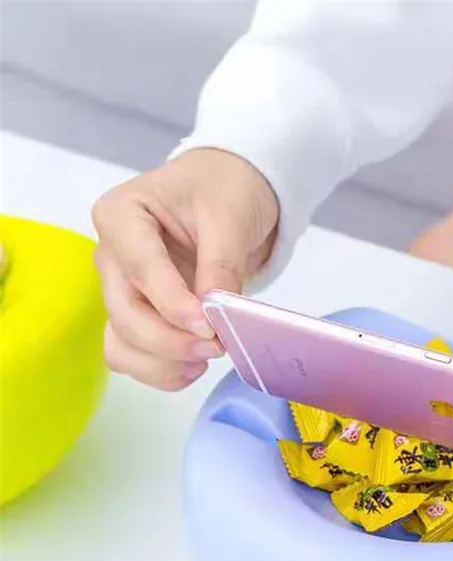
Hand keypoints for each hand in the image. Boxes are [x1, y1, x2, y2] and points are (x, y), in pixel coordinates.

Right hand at [92, 148, 277, 389]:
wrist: (228, 192)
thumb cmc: (223, 189)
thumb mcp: (230, 216)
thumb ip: (220, 265)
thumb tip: (215, 315)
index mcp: (122, 214)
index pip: (140, 269)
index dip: (173, 305)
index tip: (209, 327)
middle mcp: (112, 255)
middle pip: (124, 313)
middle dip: (169, 341)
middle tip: (217, 347)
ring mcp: (121, 288)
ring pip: (121, 343)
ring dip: (161, 363)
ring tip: (206, 360)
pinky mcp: (138, 314)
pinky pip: (134, 355)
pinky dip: (161, 370)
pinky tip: (194, 366)